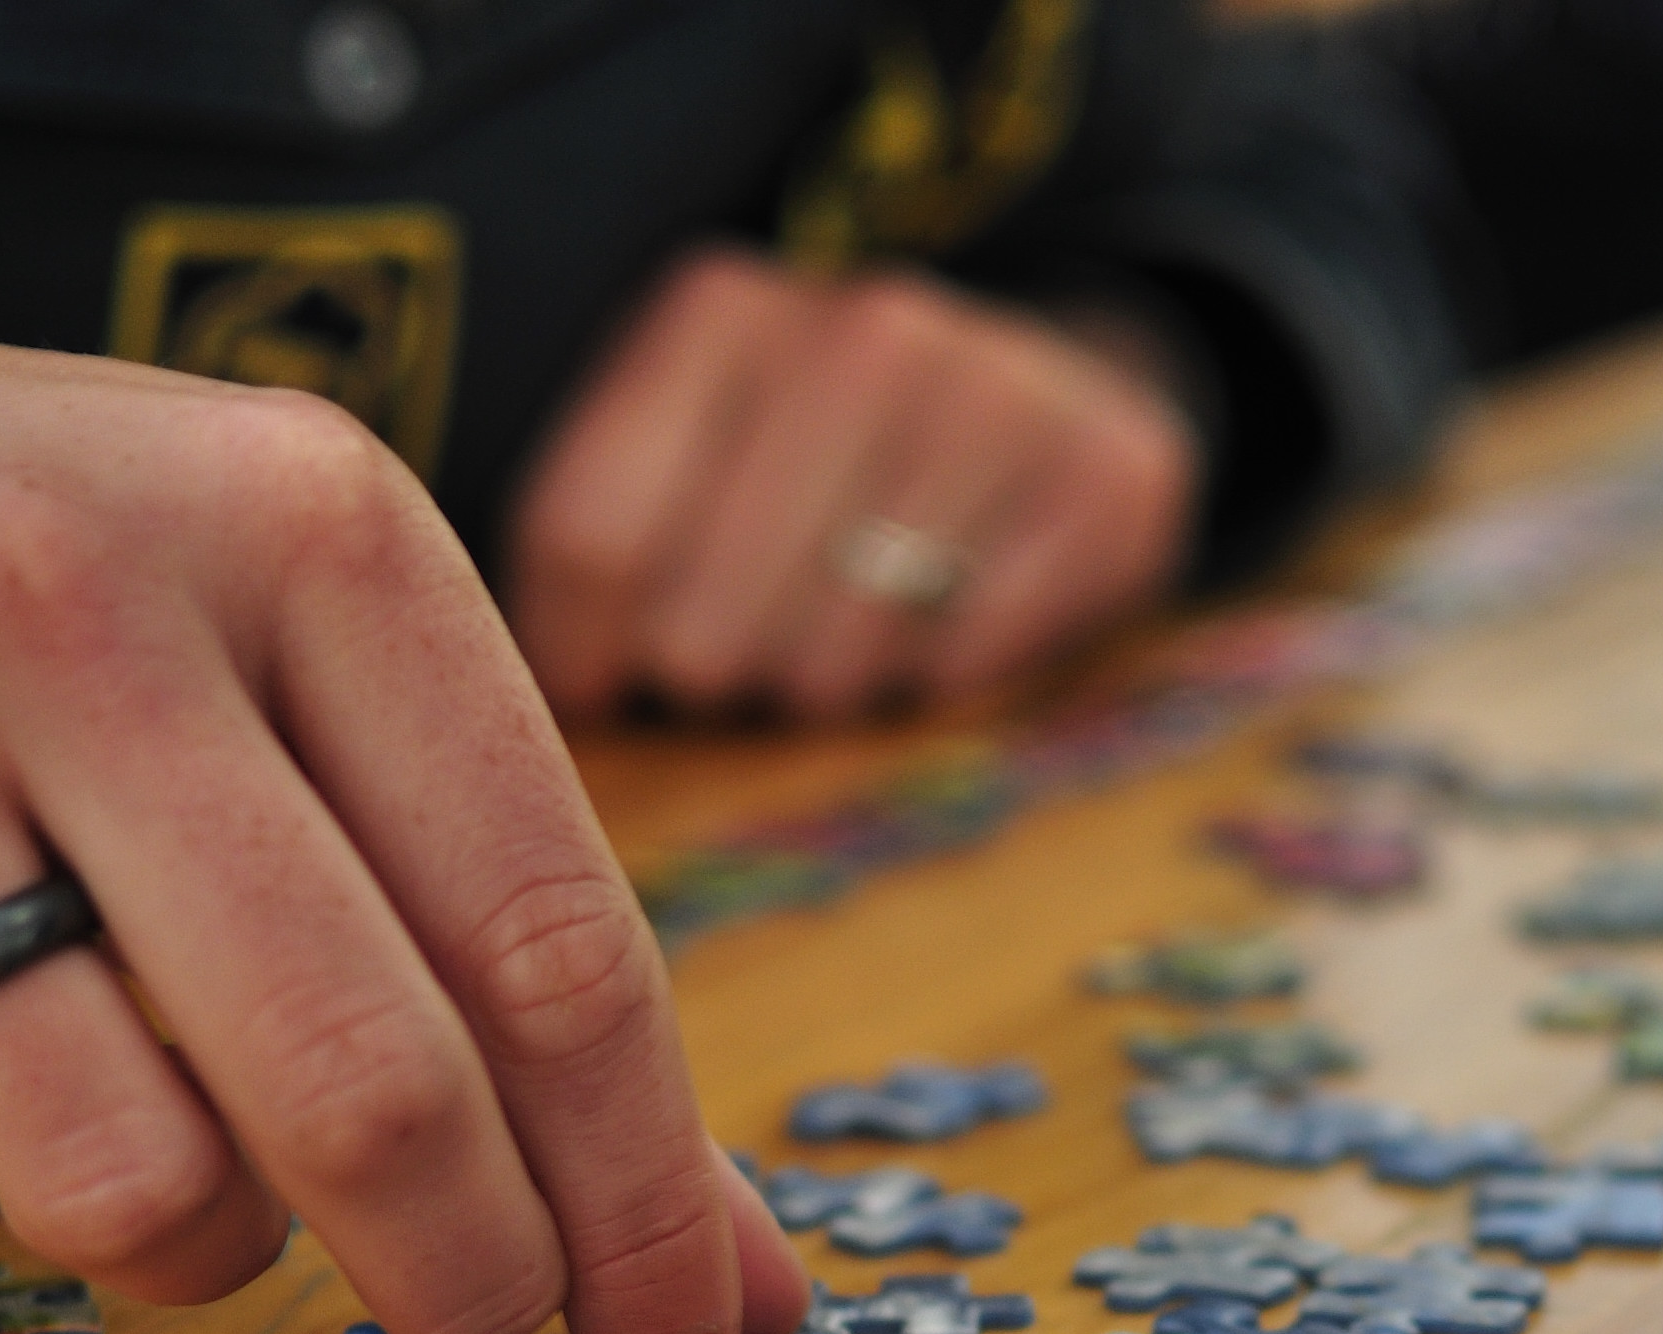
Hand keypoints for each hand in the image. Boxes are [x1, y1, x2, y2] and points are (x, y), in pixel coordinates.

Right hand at [0, 303, 803, 1333]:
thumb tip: (731, 1291)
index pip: (555, 942)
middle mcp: (76, 591)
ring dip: (174, 1242)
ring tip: (135, 1138)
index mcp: (302, 524)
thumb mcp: (288, 665)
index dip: (640, 1203)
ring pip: (114, 1174)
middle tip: (460, 1329)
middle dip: (458, 1276)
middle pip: (364, 1083)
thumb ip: (508, 945)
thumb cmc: (16, 599)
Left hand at [509, 245, 1199, 723]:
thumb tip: (551, 696)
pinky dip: (946, 681)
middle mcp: (865, 323)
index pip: (590, 537)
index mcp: (721, 309)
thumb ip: (586, 551)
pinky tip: (943, 632)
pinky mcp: (1111, 472)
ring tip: (840, 647)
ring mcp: (1001, 389)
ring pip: (841, 655)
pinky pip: (975, 660)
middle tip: (744, 666)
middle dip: (712, 679)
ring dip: (828, 688)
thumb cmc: (813, 471)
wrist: (1043, 400)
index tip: (601, 693)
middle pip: (706, 624)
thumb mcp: (683, 465)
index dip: (584, 655)